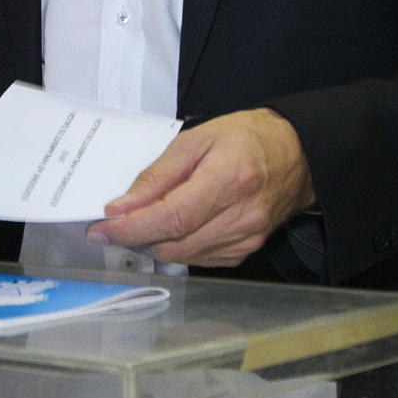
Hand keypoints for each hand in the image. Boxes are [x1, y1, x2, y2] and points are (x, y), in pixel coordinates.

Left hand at [87, 108, 315, 266]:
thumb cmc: (247, 138)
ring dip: (152, 243)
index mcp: (229, 180)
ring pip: (182, 256)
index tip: (101, 228)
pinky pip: (198, 258)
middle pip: (173, 243)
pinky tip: (168, 228)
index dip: (131, 228)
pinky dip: (176, 246)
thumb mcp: (196, 139)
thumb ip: (158, 175)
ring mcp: (246, 238)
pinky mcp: (245, 251)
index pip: (170, 219)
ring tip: (138, 222)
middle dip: (134, 237)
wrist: (296, 153)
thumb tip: (123, 206)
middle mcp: (241, 216)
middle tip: (110, 224)